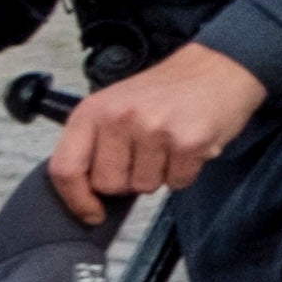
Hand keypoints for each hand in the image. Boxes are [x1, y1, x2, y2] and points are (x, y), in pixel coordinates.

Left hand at [47, 43, 267, 226]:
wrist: (216, 69)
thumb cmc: (165, 92)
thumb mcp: (115, 106)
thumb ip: (95, 142)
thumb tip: (86, 191)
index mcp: (92, 111)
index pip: (65, 168)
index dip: (76, 199)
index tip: (91, 212)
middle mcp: (119, 119)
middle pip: (108, 184)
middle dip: (128, 180)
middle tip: (144, 156)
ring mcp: (153, 130)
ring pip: (145, 186)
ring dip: (159, 175)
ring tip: (168, 146)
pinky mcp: (187, 142)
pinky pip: (178, 183)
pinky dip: (184, 173)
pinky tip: (187, 148)